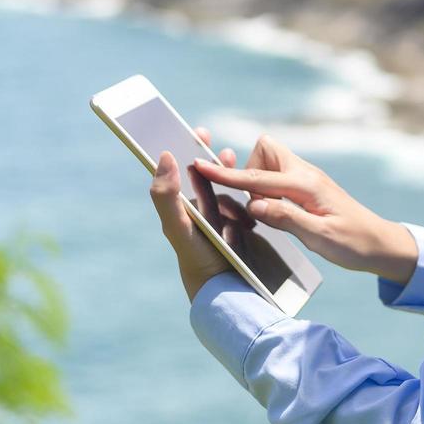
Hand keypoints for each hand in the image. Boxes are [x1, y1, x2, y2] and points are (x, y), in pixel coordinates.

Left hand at [148, 129, 242, 302]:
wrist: (227, 291)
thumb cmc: (197, 259)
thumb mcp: (178, 227)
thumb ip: (166, 196)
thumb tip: (165, 157)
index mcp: (184, 207)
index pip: (184, 172)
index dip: (189, 149)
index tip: (200, 132)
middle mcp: (203, 211)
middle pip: (209, 176)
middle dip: (216, 160)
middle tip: (224, 150)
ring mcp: (224, 218)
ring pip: (231, 188)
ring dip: (237, 178)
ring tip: (243, 176)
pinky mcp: (244, 227)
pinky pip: (249, 203)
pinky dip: (254, 196)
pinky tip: (259, 199)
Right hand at [187, 128, 415, 283]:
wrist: (380, 243)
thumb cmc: (353, 243)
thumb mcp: (321, 236)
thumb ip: (287, 218)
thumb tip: (254, 204)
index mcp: (306, 185)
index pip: (258, 176)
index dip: (227, 173)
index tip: (200, 164)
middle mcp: (305, 175)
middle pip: (264, 152)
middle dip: (247, 170)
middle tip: (250, 204)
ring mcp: (307, 179)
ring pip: (270, 164)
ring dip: (257, 181)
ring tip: (261, 212)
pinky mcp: (308, 189)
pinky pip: (278, 178)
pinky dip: (267, 189)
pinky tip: (269, 212)